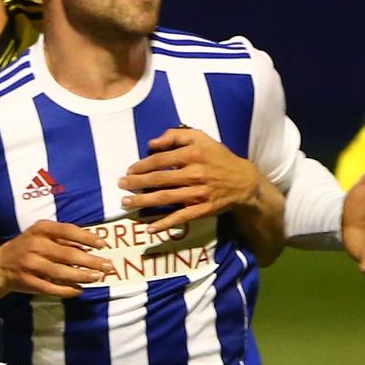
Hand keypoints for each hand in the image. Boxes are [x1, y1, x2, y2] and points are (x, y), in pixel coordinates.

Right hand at [0, 220, 114, 297]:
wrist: (0, 264)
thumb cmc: (28, 246)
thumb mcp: (42, 235)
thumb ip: (63, 238)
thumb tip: (91, 245)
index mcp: (41, 229)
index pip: (68, 231)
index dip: (88, 238)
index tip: (103, 245)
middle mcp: (35, 245)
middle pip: (68, 254)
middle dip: (91, 261)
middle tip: (107, 266)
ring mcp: (30, 264)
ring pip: (62, 272)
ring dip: (82, 276)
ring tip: (96, 278)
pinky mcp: (28, 281)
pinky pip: (52, 288)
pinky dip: (67, 290)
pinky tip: (79, 290)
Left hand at [121, 127, 261, 234]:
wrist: (243, 181)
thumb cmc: (218, 157)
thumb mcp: (201, 138)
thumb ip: (176, 136)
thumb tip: (151, 144)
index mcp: (193, 154)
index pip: (160, 160)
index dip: (142, 165)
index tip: (129, 170)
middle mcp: (195, 173)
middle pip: (159, 179)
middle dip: (137, 183)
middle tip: (121, 186)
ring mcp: (199, 193)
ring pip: (166, 198)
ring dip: (144, 201)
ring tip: (127, 203)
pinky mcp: (203, 209)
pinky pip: (181, 217)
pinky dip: (165, 223)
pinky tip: (150, 228)